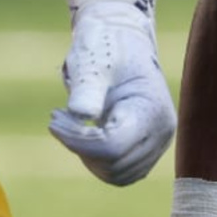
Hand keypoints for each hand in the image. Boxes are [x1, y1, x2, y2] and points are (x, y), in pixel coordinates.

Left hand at [48, 1, 176, 184]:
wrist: (122, 42)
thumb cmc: (105, 47)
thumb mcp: (92, 62)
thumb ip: (88, 88)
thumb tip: (82, 114)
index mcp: (152, 108)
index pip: (112, 146)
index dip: (77, 139)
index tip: (54, 117)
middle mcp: (162, 131)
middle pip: (113, 164)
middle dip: (80, 145)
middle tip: (60, 116)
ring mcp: (157, 143)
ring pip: (116, 174)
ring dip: (87, 155)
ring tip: (74, 123)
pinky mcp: (147, 151)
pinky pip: (119, 172)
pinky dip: (97, 159)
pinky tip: (87, 132)